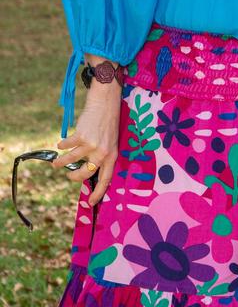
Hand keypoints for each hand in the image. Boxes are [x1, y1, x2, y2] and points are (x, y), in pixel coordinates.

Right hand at [53, 73, 121, 204]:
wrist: (106, 103)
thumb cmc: (108, 122)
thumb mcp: (111, 141)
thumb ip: (102, 155)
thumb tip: (88, 169)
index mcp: (112, 156)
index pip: (106, 179)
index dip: (98, 193)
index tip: (91, 203)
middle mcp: (103, 153)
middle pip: (85, 173)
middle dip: (75, 177)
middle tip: (69, 175)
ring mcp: (91, 145)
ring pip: (71, 160)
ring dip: (61, 163)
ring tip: (56, 164)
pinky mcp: (81, 136)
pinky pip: (67, 146)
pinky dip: (62, 146)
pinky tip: (61, 144)